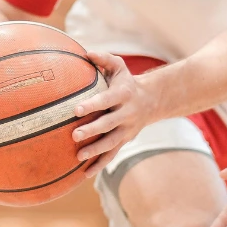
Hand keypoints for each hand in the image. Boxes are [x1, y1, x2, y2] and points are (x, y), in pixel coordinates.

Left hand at [70, 52, 159, 176]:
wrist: (151, 101)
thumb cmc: (126, 81)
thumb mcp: (119, 67)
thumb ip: (103, 59)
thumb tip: (86, 53)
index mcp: (123, 94)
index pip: (106, 100)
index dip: (92, 105)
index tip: (76, 109)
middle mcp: (127, 114)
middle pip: (108, 124)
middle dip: (92, 130)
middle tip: (74, 135)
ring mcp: (127, 130)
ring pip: (111, 143)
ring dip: (95, 151)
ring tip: (78, 156)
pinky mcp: (125, 141)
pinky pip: (112, 155)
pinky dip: (100, 164)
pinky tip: (85, 173)